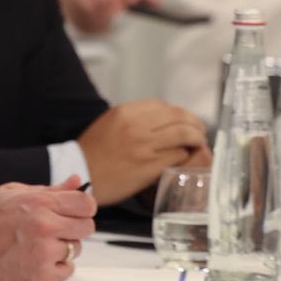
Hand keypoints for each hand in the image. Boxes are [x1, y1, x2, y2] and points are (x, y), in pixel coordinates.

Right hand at [0, 175, 96, 280]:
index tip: (76, 211)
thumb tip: (76, 182)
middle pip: (86, 227)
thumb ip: (50, 189)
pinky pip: (68, 270)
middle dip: (74, 226)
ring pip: (76, 248)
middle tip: (57, 228)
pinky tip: (39, 259)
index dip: (83, 207)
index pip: (86, 203)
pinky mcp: (42, 275)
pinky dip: (56, 266)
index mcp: (39, 202)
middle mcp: (45, 226)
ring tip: (40, 244)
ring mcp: (45, 252)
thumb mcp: (14, 192)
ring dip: (63, 247)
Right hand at [77, 101, 208, 204]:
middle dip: (194, 124)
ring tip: (197, 145)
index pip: (164, 106)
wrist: (80, 173)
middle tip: (199, 132)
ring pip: (184, 134)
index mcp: (126, 112)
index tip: (185, 121)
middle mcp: (137, 125)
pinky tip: (184, 160)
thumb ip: (133, 118)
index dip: (179, 113)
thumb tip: (159, 119)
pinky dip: (186, 156)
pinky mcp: (150, 166)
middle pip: (179, 117)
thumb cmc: (93, 152)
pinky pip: (179, 156)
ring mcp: (144, 145)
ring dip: (196, 139)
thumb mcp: (109, 122)